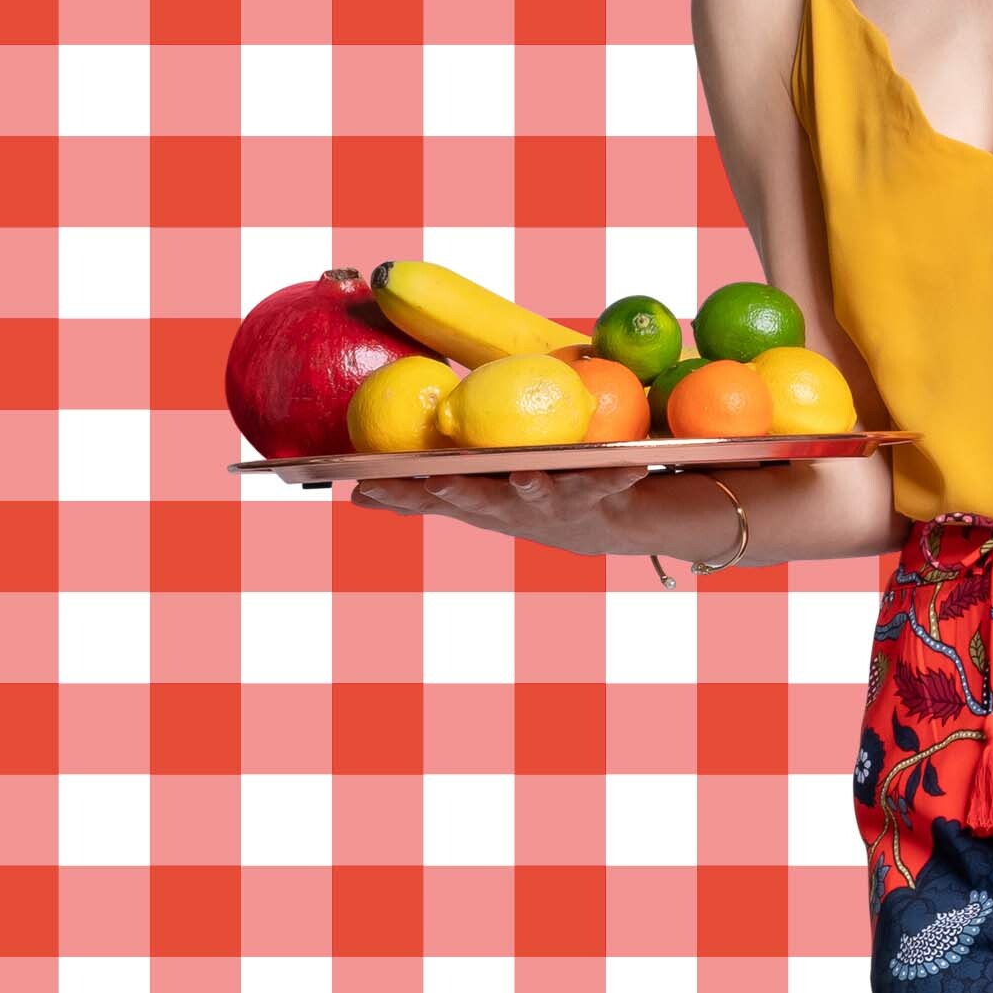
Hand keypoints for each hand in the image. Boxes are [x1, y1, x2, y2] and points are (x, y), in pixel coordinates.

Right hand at [348, 467, 657, 562]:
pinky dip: (617, 475)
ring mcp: (551, 504)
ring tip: (524, 476)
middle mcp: (511, 508)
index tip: (366, 484)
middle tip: (437, 480)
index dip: (401, 493)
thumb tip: (357, 496)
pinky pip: (605, 481)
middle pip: (478, 501)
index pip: (431, 498)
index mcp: (479, 502)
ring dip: (529, 488)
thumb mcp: (468, 499)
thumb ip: (416, 496)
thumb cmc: (518, 502)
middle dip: (457, 491)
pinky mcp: (593, 496)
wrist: (593, 527)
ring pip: (537, 495)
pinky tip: (634, 464)